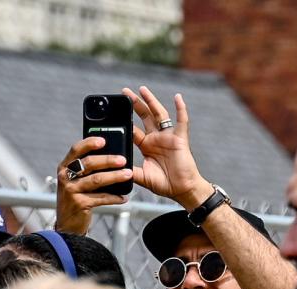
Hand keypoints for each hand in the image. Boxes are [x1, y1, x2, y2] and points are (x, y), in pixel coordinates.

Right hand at [55, 137, 131, 233]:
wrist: (67, 225)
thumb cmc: (76, 198)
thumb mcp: (76, 180)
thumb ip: (87, 168)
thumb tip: (112, 155)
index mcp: (65, 167)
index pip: (76, 149)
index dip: (89, 143)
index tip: (104, 140)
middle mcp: (65, 177)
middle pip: (88, 163)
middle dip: (108, 160)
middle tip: (123, 159)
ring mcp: (71, 191)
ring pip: (96, 180)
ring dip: (114, 177)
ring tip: (128, 174)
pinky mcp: (79, 204)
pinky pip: (100, 198)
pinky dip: (114, 197)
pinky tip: (124, 197)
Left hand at [123, 85, 210, 208]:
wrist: (182, 190)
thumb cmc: (165, 184)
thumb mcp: (142, 177)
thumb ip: (129, 170)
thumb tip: (114, 167)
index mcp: (147, 146)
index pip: (133, 130)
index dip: (125, 121)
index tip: (114, 113)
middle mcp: (157, 138)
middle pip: (144, 116)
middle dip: (135, 103)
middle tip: (124, 92)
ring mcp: (168, 137)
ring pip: (159, 114)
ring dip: (151, 101)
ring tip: (142, 89)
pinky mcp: (180, 138)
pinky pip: (182, 121)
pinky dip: (181, 108)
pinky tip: (177, 97)